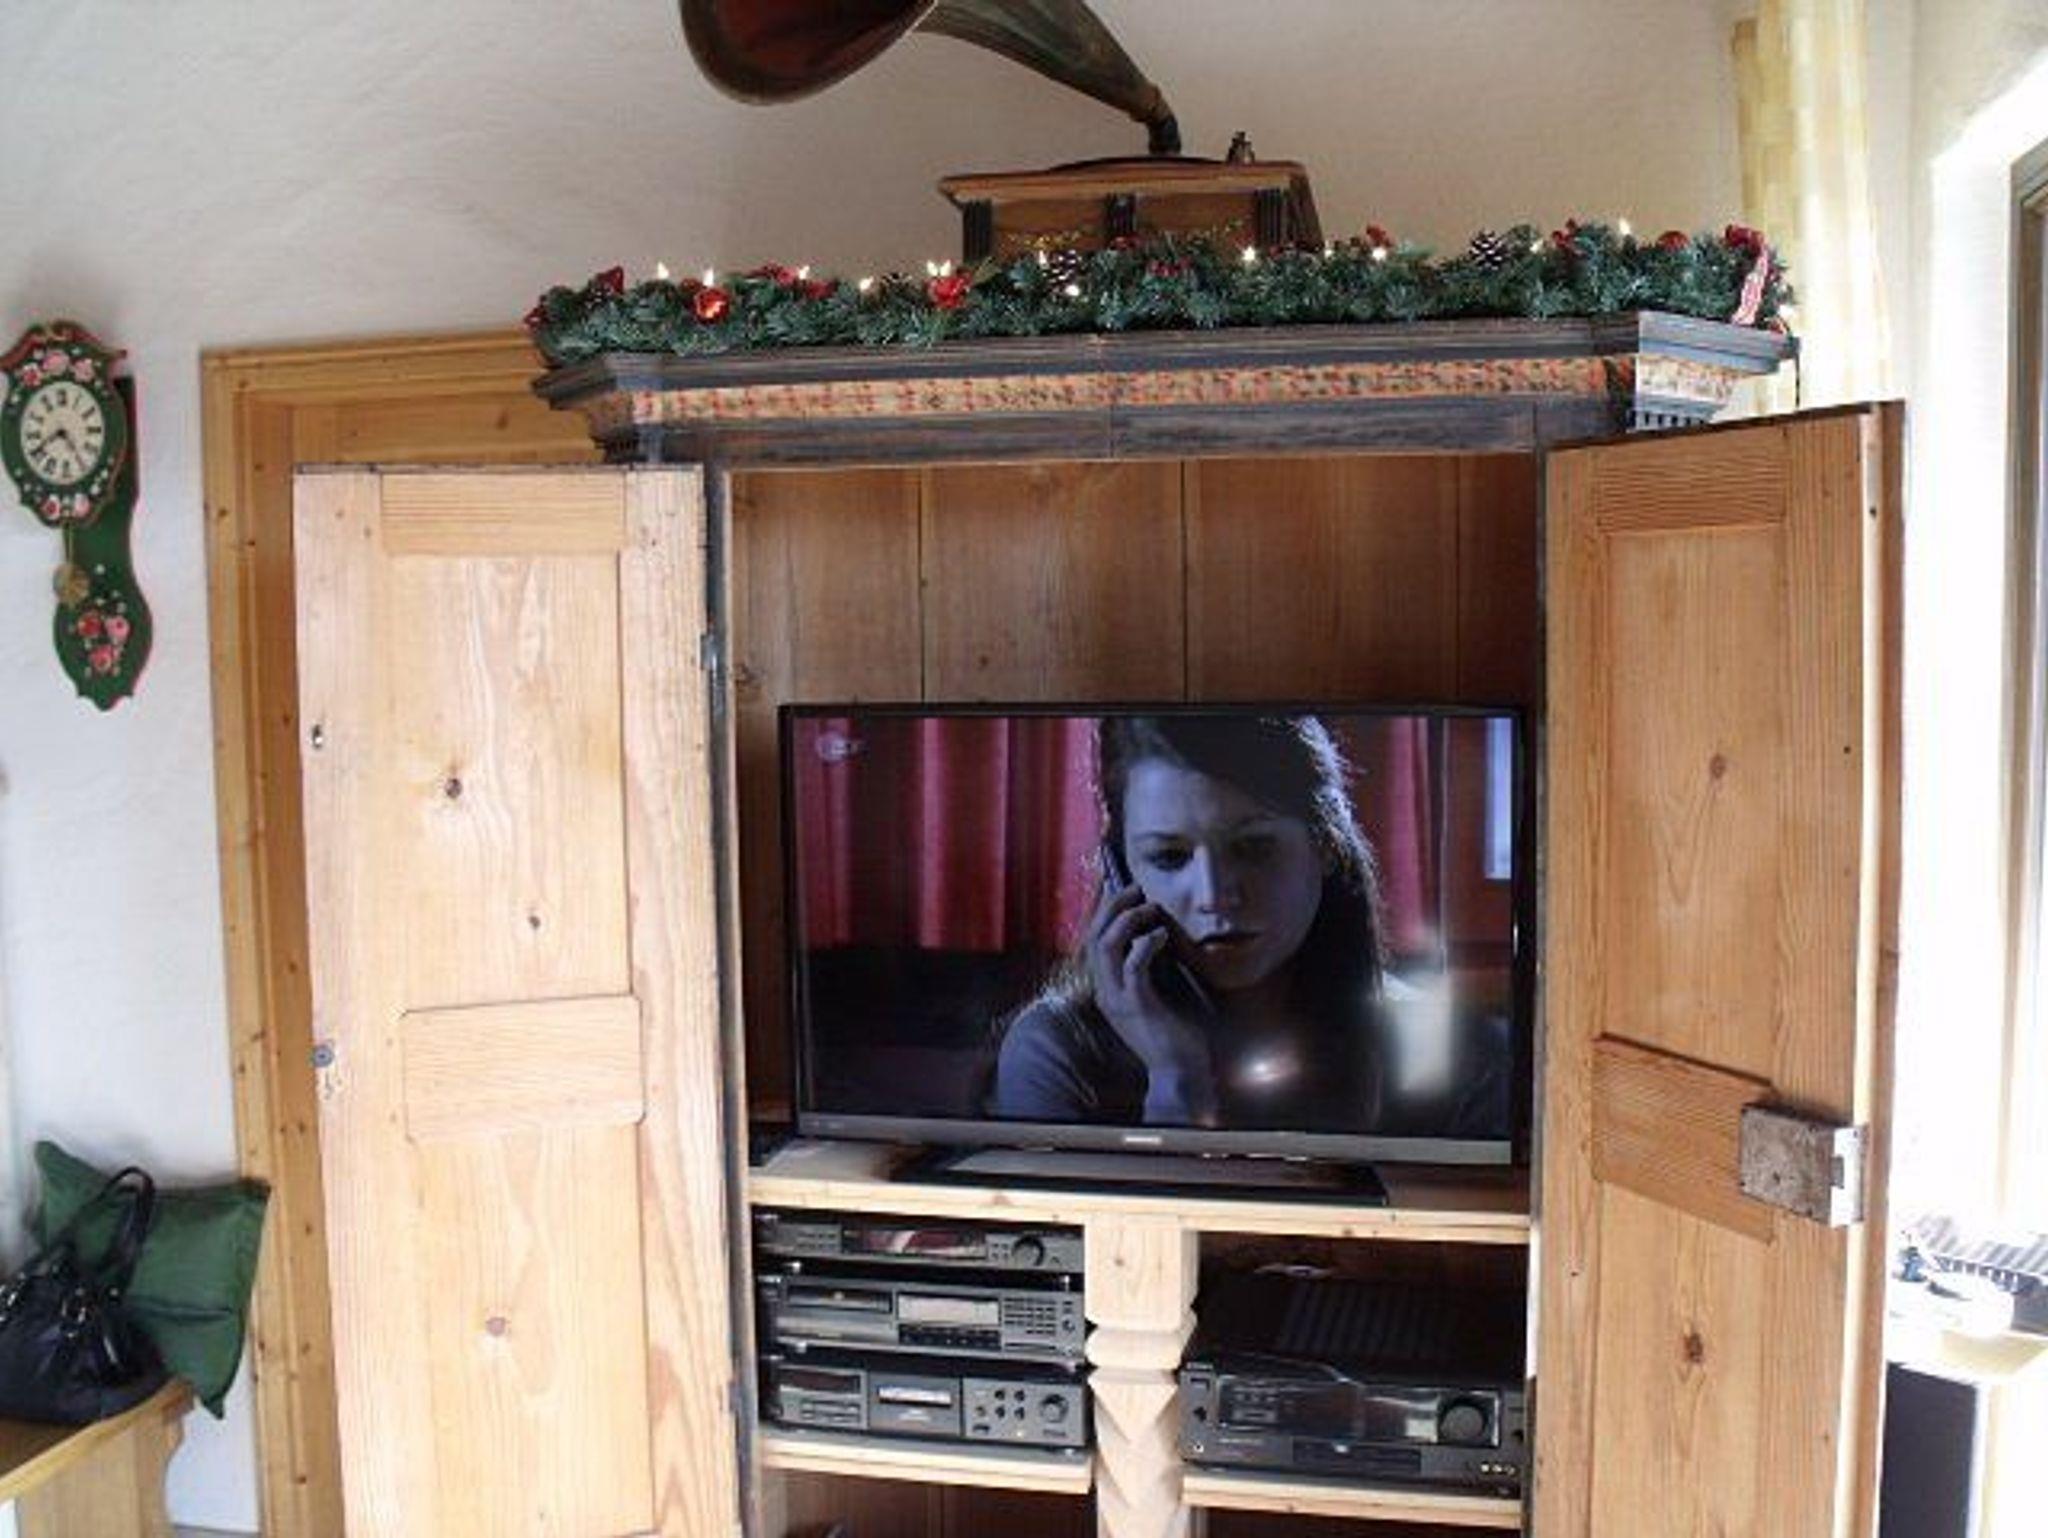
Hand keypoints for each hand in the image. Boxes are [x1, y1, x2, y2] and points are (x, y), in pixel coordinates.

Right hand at [1086, 883, 1214, 1093]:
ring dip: (1126, 919)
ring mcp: (1118, 998)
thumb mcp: (1153, 994)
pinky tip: (1162, 935)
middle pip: (1093, 936)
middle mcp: (1105, 991)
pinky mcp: (1137, 1004)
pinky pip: (1133, 964)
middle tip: (1134, 888)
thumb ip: (1147, 968)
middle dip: (1111, 906)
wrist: (1178, 1071)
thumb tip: (1153, 933)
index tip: (1119, 886)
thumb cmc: (1172, 1033)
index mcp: (1106, 987)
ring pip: (1105, 945)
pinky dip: (1146, 943)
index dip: (1103, 911)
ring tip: (1149, 906)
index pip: (1093, 940)